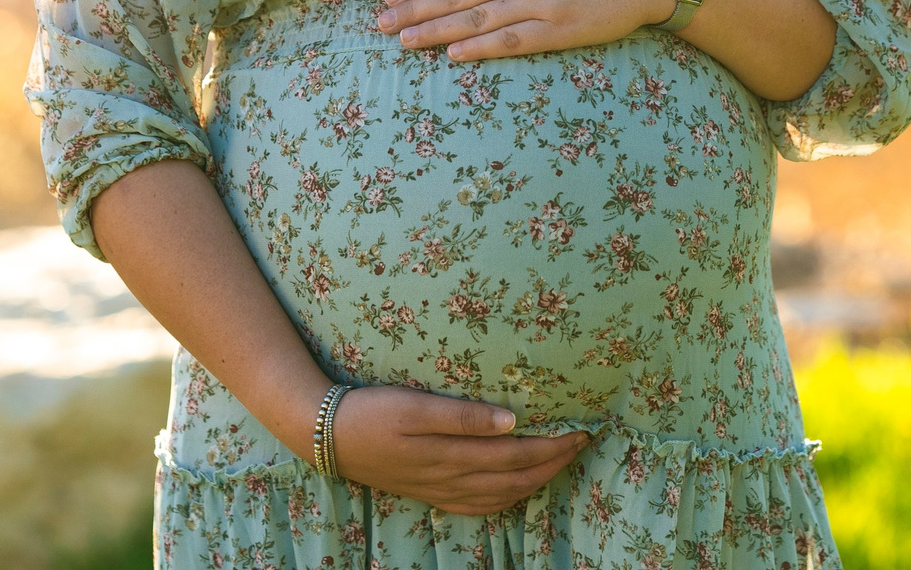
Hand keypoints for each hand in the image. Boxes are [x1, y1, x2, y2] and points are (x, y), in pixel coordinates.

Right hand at [329, 385, 589, 514]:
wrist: (328, 437)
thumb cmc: (372, 411)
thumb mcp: (414, 405)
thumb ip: (463, 415)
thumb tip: (512, 421)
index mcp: (453, 455)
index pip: (517, 454)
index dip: (553, 444)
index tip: (580, 429)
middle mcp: (452, 479)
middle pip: (517, 477)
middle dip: (554, 461)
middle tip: (581, 441)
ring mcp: (441, 491)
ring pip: (502, 495)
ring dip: (536, 480)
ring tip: (558, 462)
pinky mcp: (430, 493)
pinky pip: (480, 505)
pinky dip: (507, 498)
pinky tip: (514, 490)